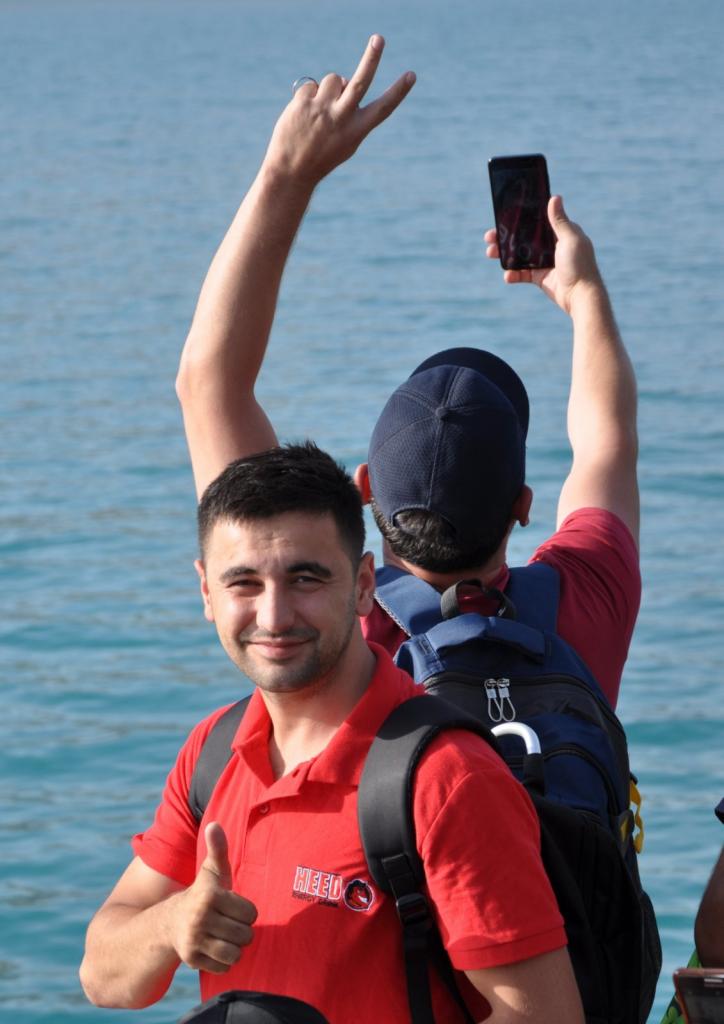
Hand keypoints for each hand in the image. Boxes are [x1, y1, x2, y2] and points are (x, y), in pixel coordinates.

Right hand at [166, 822, 256, 973]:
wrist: (170, 922)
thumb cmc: (203, 894)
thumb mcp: (212, 871)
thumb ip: (218, 849)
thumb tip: (214, 824)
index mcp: (210, 896)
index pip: (251, 914)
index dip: (245, 912)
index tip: (232, 907)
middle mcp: (200, 918)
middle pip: (245, 935)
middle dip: (240, 931)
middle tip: (227, 923)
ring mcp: (194, 940)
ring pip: (236, 953)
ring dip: (233, 947)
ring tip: (223, 936)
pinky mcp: (191, 960)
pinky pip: (224, 967)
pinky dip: (222, 962)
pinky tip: (213, 949)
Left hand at [263, 35, 415, 186]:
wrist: (291, 170)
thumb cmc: (322, 155)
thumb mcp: (344, 140)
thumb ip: (350, 110)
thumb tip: (344, 79)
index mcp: (356, 131)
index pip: (383, 108)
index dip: (398, 91)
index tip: (411, 75)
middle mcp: (341, 118)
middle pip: (360, 82)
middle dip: (371, 59)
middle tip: (378, 39)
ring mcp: (321, 109)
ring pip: (334, 79)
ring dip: (331, 89)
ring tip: (321, 111)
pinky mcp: (303, 103)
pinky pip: (312, 85)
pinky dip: (310, 96)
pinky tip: (304, 115)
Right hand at [485, 195, 603, 315]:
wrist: (580, 296)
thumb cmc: (580, 265)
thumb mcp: (570, 239)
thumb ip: (560, 221)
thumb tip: (555, 197)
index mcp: (560, 233)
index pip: (536, 222)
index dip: (520, 219)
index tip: (504, 217)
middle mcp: (551, 246)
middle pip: (524, 238)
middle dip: (506, 237)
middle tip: (490, 237)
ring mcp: (545, 262)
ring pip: (520, 255)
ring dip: (504, 254)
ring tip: (490, 253)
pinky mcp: (540, 277)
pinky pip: (522, 274)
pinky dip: (513, 274)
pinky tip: (507, 275)